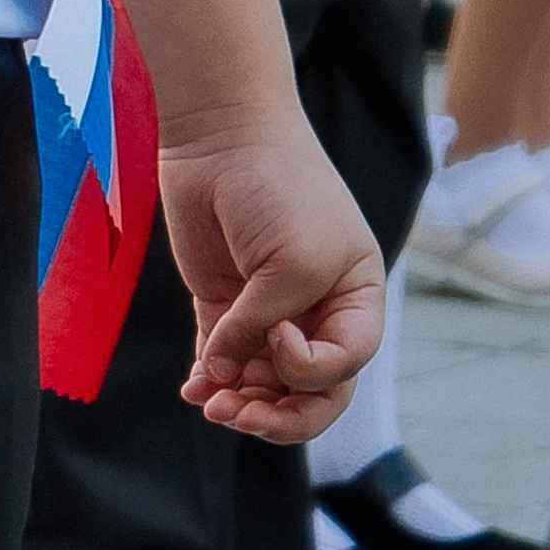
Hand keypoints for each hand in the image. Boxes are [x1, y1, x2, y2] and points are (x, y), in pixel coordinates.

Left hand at [165, 120, 382, 440]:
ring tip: (211, 404)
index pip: (344, 368)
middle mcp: (315, 312)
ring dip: (240, 403)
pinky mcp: (222, 301)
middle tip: (239, 418)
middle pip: (309, 391)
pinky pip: (223, 358)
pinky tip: (195, 389)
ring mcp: (267, 310)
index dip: (312, 372)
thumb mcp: (292, 265)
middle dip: (278, 416)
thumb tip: (220, 377)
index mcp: (354, 302)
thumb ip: (260, 327)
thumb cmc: (280, 191)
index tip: (279, 335)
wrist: (224, 132)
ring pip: (263, 383)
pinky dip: (211, 378)